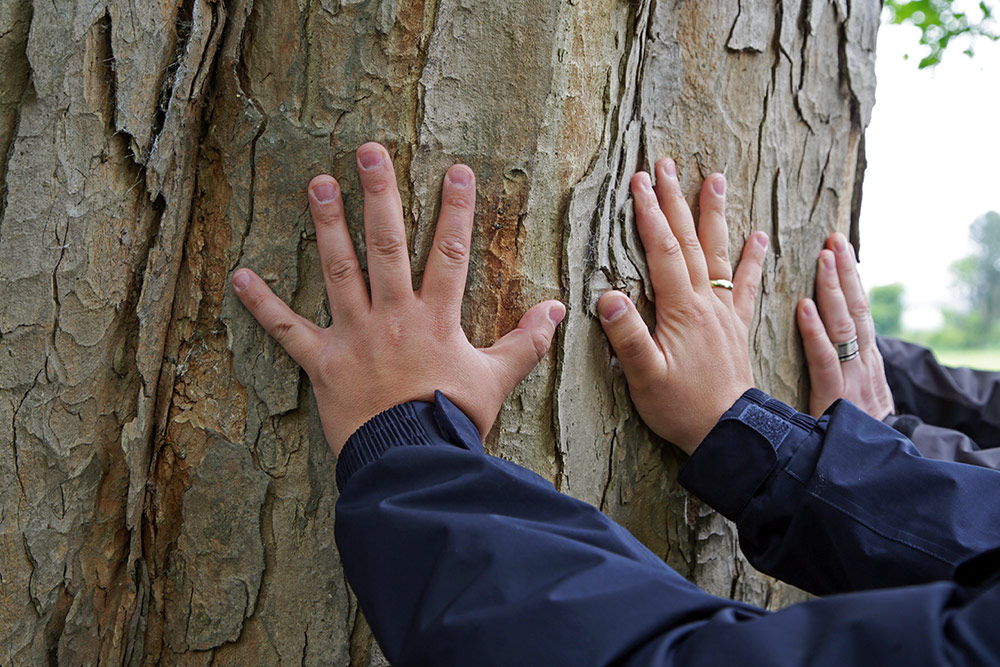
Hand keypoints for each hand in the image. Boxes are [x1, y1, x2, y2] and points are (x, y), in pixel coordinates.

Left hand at [232, 142, 564, 454]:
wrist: (411, 464)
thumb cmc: (453, 422)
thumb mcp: (496, 380)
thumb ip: (525, 342)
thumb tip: (558, 310)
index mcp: (435, 319)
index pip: (450, 254)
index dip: (457, 212)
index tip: (458, 172)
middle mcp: (393, 317)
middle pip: (386, 245)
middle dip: (381, 195)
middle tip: (370, 152)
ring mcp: (354, 336)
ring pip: (339, 271)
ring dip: (328, 225)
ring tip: (318, 183)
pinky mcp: (322, 362)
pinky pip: (287, 330)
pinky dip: (262, 304)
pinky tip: (238, 275)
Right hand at [597, 160, 767, 454]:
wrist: (730, 433)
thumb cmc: (682, 408)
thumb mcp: (645, 378)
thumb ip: (627, 338)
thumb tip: (607, 296)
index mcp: (681, 310)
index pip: (664, 251)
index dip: (650, 214)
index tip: (639, 182)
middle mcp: (706, 303)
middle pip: (690, 241)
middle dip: (675, 200)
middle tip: (667, 164)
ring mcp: (724, 312)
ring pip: (719, 252)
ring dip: (714, 214)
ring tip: (715, 178)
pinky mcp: (736, 326)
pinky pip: (745, 284)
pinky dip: (752, 258)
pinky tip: (759, 235)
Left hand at [796, 233, 893, 418]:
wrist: (867, 474)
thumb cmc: (846, 435)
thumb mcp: (849, 396)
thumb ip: (838, 369)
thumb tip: (821, 339)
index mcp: (864, 361)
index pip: (858, 310)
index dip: (849, 279)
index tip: (839, 247)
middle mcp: (864, 363)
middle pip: (856, 309)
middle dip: (845, 273)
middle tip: (833, 239)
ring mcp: (854, 379)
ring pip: (845, 326)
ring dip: (832, 289)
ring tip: (823, 259)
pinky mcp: (835, 398)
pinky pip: (825, 360)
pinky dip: (814, 332)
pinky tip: (803, 308)